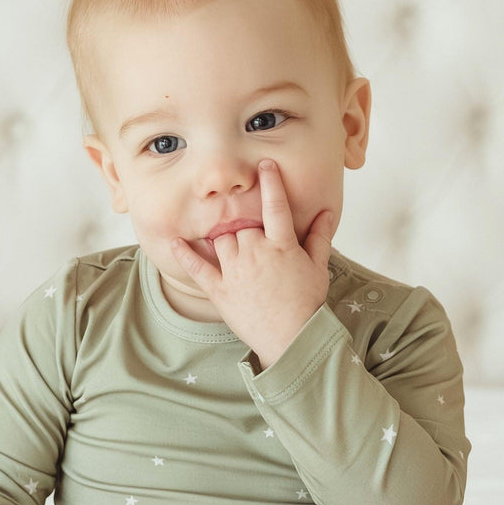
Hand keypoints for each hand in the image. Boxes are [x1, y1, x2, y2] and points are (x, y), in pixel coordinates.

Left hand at [169, 159, 336, 367]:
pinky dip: (185, 253)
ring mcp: (235, 271)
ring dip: (226, 240)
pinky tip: (175, 241)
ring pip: (222, 240)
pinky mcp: (219, 290)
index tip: (265, 165)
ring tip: (234, 249)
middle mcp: (255, 253)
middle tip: (256, 244)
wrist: (292, 339)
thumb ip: (320, 236)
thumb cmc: (307, 303)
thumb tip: (327, 211)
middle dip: (248, 229)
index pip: (275, 205)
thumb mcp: (318, 267)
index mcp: (281, 245)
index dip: (270, 182)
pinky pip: (198, 267)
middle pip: (243, 225)